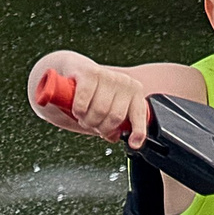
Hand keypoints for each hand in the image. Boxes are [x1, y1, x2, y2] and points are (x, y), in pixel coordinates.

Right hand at [29, 58, 150, 147]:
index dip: (138, 131)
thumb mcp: (108, 109)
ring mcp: (108, 76)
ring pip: (99, 111)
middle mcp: (125, 82)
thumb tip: (114, 137)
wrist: (74, 71)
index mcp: (134, 92)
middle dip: (100, 127)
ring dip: (87, 120)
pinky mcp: (90, 73)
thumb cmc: (93, 92)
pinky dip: (78, 111)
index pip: (139, 115)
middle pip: (115, 118)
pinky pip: (83, 103)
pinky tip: (77, 108)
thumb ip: (114, 125)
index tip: (134, 143)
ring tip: (83, 115)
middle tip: (91, 123)